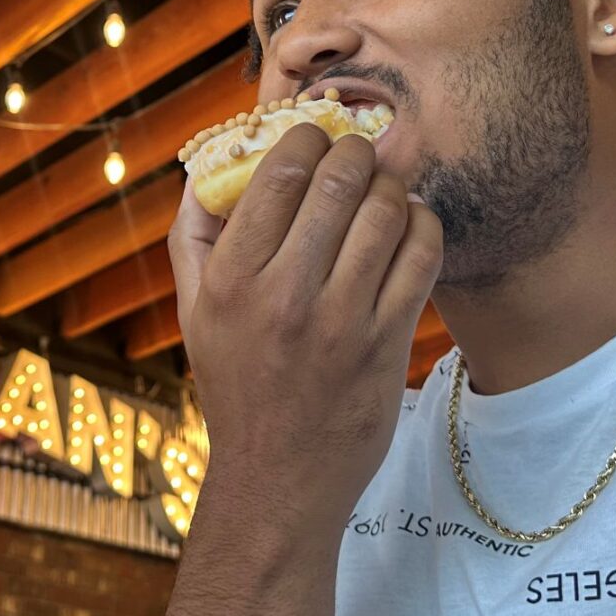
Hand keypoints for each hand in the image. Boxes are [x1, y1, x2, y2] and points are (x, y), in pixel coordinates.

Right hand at [169, 125, 443, 530]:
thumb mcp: (193, 310)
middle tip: (354, 157)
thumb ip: (196, 232)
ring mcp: (343, 321)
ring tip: (380, 192)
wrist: (279, 478)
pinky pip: (423, 254)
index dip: (304, 137)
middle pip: (339, 180)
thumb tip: (214, 162)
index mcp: (233, 279)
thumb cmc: (235, 383)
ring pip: (387, 210)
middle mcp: (286, 295)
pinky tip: (407, 228)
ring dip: (389, 186)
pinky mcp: (389, 343)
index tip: (311, 141)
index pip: (280, 172)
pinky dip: (422, 224)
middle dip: (353, 152)